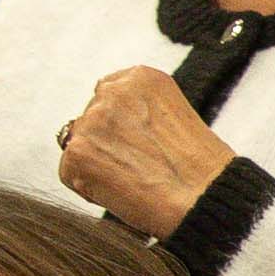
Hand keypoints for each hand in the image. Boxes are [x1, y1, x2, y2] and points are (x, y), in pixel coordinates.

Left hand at [52, 65, 239, 239]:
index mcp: (141, 77)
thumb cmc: (201, 170)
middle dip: (107, 144)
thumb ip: (139, 112)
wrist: (205, 199)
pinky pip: (69, 173)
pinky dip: (89, 188)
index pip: (110, 95)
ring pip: (79, 145)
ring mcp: (92, 120)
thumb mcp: (175, 118)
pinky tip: (121, 192)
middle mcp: (113, 91)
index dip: (122, 126)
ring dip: (98, 165)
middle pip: (91, 119)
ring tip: (134, 181)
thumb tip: (109, 131)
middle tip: (140, 168)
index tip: (142, 145)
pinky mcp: (77, 151)